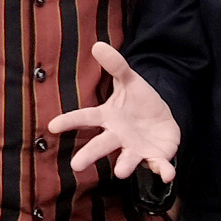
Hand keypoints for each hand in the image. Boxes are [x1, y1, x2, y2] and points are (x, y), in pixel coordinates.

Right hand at [47, 42, 182, 180]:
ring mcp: (136, 149)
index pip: (86, 118)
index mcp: (109, 118)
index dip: (69, 122)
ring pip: (128, 159)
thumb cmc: (140, 102)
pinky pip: (159, 165)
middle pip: (101, 145)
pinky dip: (164, 171)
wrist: (163, 120)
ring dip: (125, 165)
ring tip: (120, 172)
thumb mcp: (130, 81)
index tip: (52, 126)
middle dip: (89, 155)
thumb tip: (98, 45)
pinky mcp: (155, 157)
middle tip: (76, 166)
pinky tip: (168, 175)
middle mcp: (119, 137)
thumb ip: (116, 66)